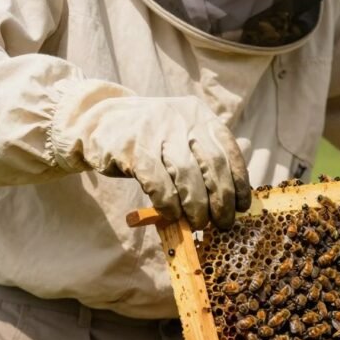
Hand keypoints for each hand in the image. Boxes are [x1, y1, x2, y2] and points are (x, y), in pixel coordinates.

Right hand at [57, 94, 251, 228]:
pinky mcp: (132, 148)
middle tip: (221, 223)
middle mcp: (182, 119)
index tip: (242, 207)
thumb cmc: (148, 137)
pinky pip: (158, 182)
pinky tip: (171, 215)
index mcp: (200, 116)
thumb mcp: (181, 134)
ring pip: (187, 175)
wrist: (97, 121)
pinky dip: (168, 203)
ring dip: (196, 206)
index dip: (240, 182)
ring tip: (197, 223)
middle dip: (222, 200)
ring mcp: (156, 131)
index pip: (230, 151)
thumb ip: (204, 155)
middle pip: (213, 165)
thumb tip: (233, 193)